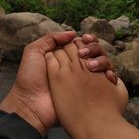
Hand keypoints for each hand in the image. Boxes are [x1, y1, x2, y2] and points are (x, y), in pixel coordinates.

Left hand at [0, 32, 116, 134]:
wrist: (31, 105)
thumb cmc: (30, 78)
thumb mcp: (34, 52)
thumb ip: (50, 38)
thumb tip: (73, 33)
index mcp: (63, 57)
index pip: (80, 44)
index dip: (86, 41)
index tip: (86, 39)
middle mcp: (74, 67)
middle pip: (93, 53)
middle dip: (94, 49)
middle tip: (87, 53)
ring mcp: (82, 80)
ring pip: (100, 66)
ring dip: (102, 62)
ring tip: (92, 66)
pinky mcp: (88, 93)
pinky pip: (103, 83)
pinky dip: (108, 77)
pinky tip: (107, 75)